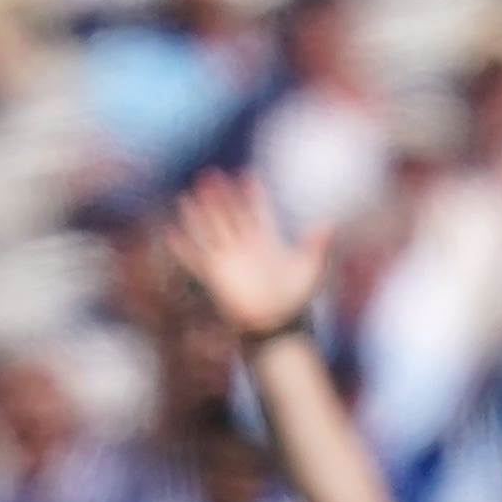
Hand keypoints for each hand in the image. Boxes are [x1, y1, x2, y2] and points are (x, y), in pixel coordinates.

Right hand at [165, 171, 330, 341]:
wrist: (275, 326)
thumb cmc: (294, 300)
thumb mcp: (310, 269)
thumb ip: (316, 246)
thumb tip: (329, 223)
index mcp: (266, 241)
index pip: (257, 212)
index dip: (253, 195)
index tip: (247, 175)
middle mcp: (245, 247)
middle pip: (229, 215)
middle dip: (220, 196)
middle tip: (210, 175)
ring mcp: (228, 261)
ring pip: (209, 231)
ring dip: (198, 215)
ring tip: (187, 197)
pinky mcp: (215, 277)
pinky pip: (195, 258)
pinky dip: (183, 247)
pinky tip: (171, 233)